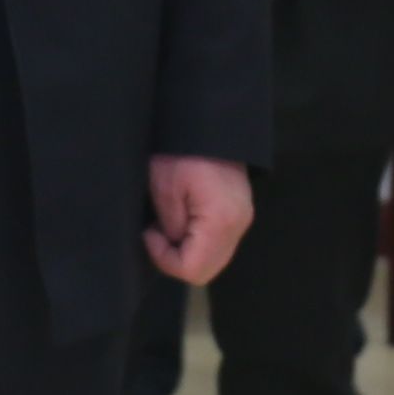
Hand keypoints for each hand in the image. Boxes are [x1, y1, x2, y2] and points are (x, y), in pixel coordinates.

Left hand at [145, 154, 253, 285]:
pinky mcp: (239, 214)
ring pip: (213, 259)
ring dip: (188, 250)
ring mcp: (242, 221)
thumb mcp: (165, 189)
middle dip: (176, 259)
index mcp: (220, 222)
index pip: (193, 270)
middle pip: (206, 270)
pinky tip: (184, 219)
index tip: (150, 232)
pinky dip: (199, 241)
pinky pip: (218, 244)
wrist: (208, 124)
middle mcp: (238, 227)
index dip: (165, 260)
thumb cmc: (182, 152)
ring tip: (170, 223)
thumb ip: (171, 228)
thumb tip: (173, 245)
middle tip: (158, 231)